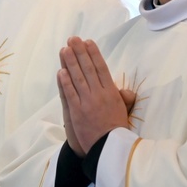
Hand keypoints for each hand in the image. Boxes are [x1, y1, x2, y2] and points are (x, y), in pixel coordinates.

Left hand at [58, 37, 128, 152]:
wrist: (109, 147)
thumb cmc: (117, 129)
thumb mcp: (124, 110)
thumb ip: (124, 97)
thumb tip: (125, 89)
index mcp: (111, 92)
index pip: (101, 68)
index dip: (94, 54)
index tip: (88, 42)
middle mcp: (99, 94)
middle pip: (88, 69)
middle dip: (80, 52)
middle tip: (73, 39)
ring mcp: (86, 102)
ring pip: (77, 78)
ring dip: (70, 63)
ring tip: (64, 49)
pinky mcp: (76, 112)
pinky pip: (70, 94)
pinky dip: (65, 82)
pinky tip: (61, 71)